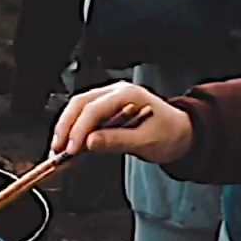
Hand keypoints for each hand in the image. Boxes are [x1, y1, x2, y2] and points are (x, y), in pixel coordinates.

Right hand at [50, 81, 191, 162]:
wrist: (183, 133)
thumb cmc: (170, 134)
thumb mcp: (146, 142)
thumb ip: (116, 141)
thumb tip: (89, 142)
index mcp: (127, 95)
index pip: (94, 109)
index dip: (79, 129)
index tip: (70, 148)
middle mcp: (116, 92)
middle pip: (80, 103)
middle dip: (65, 126)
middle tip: (57, 148)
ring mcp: (110, 98)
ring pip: (78, 107)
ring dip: (67, 127)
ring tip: (59, 148)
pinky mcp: (107, 109)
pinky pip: (85, 115)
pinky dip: (75, 129)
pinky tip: (70, 143)